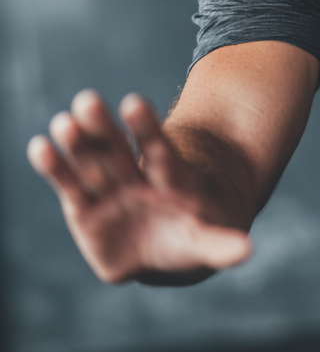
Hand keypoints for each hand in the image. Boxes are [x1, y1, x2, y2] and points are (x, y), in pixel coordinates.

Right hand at [27, 90, 251, 284]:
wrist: (167, 242)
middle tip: (87, 99)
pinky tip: (40, 146)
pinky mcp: (85, 211)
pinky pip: (70, 186)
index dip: (147, 128)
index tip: (134, 102)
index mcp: (171, 181)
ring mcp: (111, 192)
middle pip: (120, 150)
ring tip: (63, 122)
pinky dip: (55, 167)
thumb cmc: (189, 234)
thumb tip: (246, 251)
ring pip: (92, 163)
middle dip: (103, 128)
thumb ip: (220, 244)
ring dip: (77, 144)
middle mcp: (138, 179)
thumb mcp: (207, 241)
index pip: (160, 151)